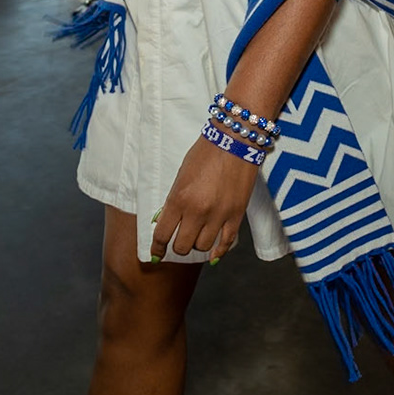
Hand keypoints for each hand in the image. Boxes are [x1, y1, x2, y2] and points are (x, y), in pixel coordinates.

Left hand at [150, 135, 257, 262]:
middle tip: (180, 239)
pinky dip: (218, 252)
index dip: (157, 248)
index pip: (162, 235)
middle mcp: (197, 211)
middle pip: (182, 247)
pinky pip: (225, 243)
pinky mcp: (236, 215)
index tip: (156, 253)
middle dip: (178, 246)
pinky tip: (213, 255)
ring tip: (198, 235)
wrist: (235, 140)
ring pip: (202, 247)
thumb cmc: (205, 152)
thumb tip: (167, 221)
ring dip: (198, 244)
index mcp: (179, 199)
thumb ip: (174, 200)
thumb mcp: (181, 175)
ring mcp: (218, 215)